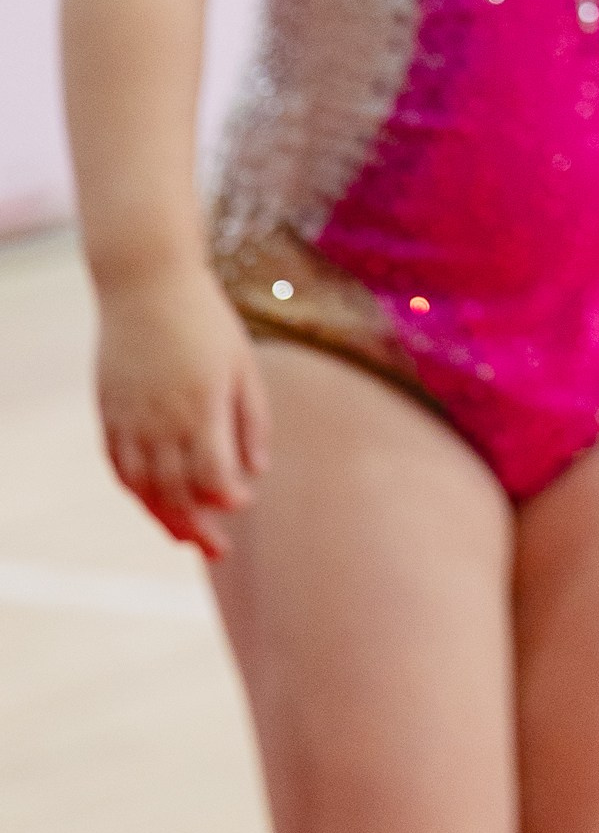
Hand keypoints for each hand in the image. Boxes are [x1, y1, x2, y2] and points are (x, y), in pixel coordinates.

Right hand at [96, 269, 269, 553]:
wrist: (147, 283)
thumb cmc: (207, 321)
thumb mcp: (243, 365)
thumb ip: (252, 420)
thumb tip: (256, 471)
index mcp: (202, 408)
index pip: (213, 476)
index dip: (227, 498)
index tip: (243, 504)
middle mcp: (162, 421)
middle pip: (176, 493)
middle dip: (197, 527)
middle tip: (216, 549)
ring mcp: (130, 419)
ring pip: (144, 487)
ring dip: (163, 518)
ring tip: (184, 538)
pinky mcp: (109, 412)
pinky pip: (119, 466)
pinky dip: (136, 491)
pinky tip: (152, 502)